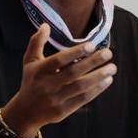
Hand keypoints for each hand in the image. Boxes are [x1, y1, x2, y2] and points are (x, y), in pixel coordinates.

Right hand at [1, 24, 115, 137]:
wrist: (25, 112)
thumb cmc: (31, 81)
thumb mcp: (29, 61)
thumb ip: (36, 42)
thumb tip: (46, 25)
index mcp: (39, 71)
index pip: (58, 61)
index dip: (75, 53)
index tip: (91, 45)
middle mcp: (47, 85)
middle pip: (72, 73)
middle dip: (92, 63)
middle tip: (108, 53)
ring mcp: (55, 99)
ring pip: (80, 87)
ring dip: (98, 77)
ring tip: (112, 68)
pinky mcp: (62, 111)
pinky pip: (82, 99)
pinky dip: (96, 90)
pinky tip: (107, 81)